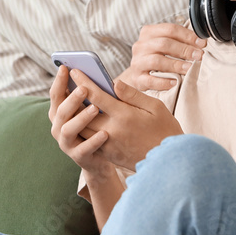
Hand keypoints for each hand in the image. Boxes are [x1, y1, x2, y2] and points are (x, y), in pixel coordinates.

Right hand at [48, 66, 113, 174]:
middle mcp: (58, 127)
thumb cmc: (96, 127)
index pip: (56, 95)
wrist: (100, 158)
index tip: (65, 67)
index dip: (59, 81)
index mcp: (60, 113)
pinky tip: (105, 133)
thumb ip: (88, 97)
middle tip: (84, 89)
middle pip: (61, 111)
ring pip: (68, 129)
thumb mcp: (91, 111)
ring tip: (95, 109)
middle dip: (72, 99)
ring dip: (81, 118)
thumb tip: (93, 76)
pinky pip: (84, 149)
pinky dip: (94, 141)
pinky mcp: (78, 157)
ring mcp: (66, 143)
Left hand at [64, 68, 183, 170]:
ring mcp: (109, 144)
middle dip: (73, 97)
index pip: (96, 95)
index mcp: (124, 115)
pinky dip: (83, 130)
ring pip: (83, 128)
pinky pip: (90, 140)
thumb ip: (133, 95)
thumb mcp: (155, 107)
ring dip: (74, 115)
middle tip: (66, 86)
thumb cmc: (166, 131)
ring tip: (70, 102)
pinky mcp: (109, 154)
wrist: (169, 163)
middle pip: (83, 112)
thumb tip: (115, 83)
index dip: (83, 81)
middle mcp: (112, 130)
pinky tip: (81, 121)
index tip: (74, 71)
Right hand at [117, 23, 205, 90]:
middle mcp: (140, 46)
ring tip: (189, 68)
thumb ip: (179, 40)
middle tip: (199, 56)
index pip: (170, 29)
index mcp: (148, 33)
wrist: (138, 74)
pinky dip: (164, 82)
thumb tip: (201, 42)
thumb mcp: (164, 44)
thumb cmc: (156, 56)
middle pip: (164, 44)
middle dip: (184, 50)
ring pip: (157, 61)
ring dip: (176, 65)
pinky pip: (151, 80)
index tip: (202, 43)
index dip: (188, 36)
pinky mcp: (137, 79)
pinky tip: (175, 82)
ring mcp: (137, 62)